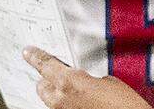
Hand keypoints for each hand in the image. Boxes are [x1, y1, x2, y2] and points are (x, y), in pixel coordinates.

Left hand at [22, 46, 152, 108]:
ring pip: (51, 101)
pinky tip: (79, 100)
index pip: (46, 65)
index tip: (28, 51)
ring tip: (68, 88)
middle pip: (42, 86)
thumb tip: (88, 80)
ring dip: (56, 93)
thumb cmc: (125, 106)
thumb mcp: (110, 82)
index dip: (36, 56)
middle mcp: (62, 101)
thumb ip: (91, 78)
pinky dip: (67, 103)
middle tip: (51, 71)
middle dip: (45, 78)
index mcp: (70, 83)